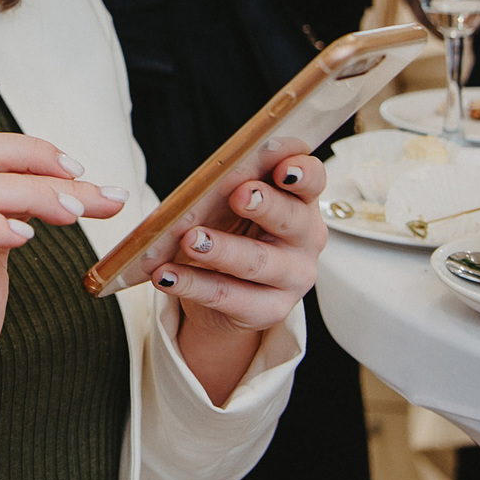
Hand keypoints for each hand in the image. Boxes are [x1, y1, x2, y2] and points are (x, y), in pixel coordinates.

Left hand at [154, 152, 326, 404]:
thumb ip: (232, 183)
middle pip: (291, 219)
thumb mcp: (232, 203)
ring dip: (222, 249)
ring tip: (191, 239)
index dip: (303, 172)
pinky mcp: (268, 311)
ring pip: (257, 262)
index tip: (284, 167)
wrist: (226, 293)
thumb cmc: (232, 230)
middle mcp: (305, 240)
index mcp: (301, 202)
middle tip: (238, 195)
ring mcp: (291, 279)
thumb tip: (212, 173)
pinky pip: (227, 297)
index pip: (313, 180)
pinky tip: (166, 275)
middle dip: (265, 205)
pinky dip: (192, 285)